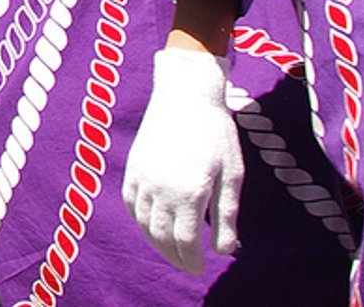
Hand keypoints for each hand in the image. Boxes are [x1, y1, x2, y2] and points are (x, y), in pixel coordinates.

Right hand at [123, 46, 242, 274]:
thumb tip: (225, 251)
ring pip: (144, 224)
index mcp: (189, 193)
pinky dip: (139, 221)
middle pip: (163, 237)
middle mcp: (161, 189)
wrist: (186, 95)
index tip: (201, 268)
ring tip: (170, 251)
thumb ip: (227, 216)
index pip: (186, 242)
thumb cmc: (216, 133)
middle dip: (175, 257)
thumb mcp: (232, 175)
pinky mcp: (133, 167)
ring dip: (156, 243)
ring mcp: (143, 178)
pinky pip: (131, 204)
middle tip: (187, 265)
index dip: (193, 261)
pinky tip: (150, 225)